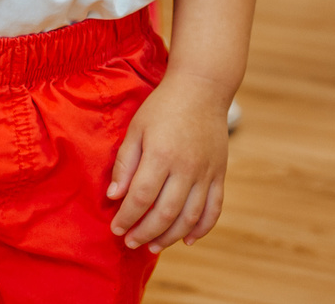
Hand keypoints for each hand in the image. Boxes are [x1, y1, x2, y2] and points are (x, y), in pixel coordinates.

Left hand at [107, 73, 228, 251]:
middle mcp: (186, 167)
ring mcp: (206, 172)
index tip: (116, 228)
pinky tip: (186, 240)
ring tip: (153, 246)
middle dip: (144, 233)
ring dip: (170, 237)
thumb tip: (115, 197)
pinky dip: (201, 229)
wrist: (202, 88)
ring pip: (189, 217)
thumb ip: (125, 163)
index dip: (127, 217)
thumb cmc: (163, 107)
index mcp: (161, 154)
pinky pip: (214, 209)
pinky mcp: (220, 174)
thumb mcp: (136, 129)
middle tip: (130, 242)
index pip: (141, 197)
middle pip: (165, 212)